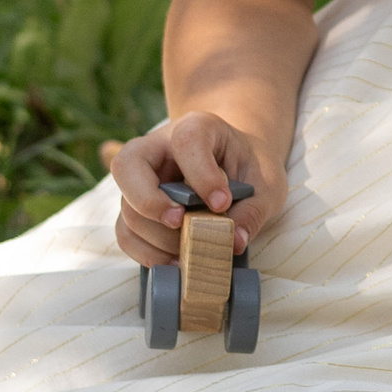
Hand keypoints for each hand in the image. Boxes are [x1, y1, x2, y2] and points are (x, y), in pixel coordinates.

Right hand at [106, 114, 284, 266]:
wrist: (235, 166)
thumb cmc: (249, 169)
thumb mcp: (266, 182)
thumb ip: (254, 209)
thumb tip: (235, 241)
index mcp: (196, 128)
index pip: (186, 142)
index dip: (201, 174)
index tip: (222, 203)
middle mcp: (157, 149)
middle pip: (128, 166)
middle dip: (151, 202)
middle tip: (181, 223)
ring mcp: (140, 180)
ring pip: (127, 208)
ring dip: (156, 237)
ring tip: (192, 251)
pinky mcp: (136, 210)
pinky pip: (126, 234)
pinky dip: (147, 253)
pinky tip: (176, 263)